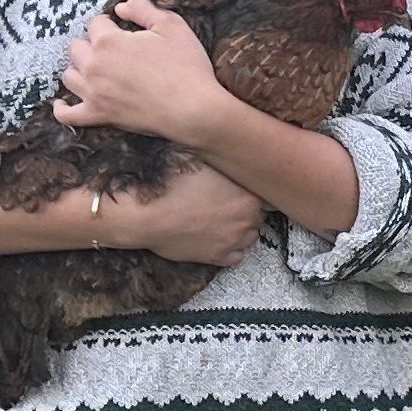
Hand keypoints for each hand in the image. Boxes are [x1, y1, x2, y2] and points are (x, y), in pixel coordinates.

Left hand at [55, 0, 232, 144]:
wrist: (193, 109)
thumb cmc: (185, 67)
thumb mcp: (171, 26)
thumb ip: (143, 9)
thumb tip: (121, 7)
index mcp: (108, 41)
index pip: (96, 24)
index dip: (109, 24)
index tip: (121, 29)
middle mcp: (94, 65)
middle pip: (77, 48)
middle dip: (91, 45)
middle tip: (111, 50)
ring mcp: (93, 92)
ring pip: (70, 76)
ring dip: (79, 70)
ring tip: (94, 70)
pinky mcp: (99, 115)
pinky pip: (68, 115)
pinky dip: (62, 109)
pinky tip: (61, 103)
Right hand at [113, 159, 274, 263]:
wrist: (147, 214)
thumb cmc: (170, 184)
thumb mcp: (200, 160)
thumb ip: (221, 162)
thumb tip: (227, 153)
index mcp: (247, 193)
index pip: (264, 193)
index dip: (250, 189)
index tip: (240, 187)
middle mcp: (246, 218)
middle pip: (257, 214)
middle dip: (245, 208)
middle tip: (227, 202)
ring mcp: (233, 240)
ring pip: (250, 235)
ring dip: (241, 228)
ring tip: (223, 220)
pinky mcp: (218, 257)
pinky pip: (236, 256)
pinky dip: (231, 248)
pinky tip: (219, 238)